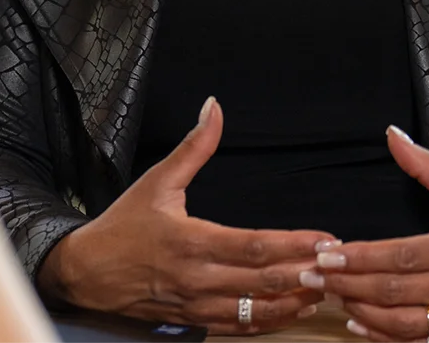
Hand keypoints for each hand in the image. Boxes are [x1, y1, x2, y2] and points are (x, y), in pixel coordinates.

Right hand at [38, 97, 335, 333]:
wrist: (88, 272)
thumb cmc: (124, 224)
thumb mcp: (157, 180)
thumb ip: (193, 147)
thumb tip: (213, 109)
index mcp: (190, 241)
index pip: (253, 247)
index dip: (293, 244)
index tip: (324, 238)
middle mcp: (197, 279)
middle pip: (263, 282)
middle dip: (305, 274)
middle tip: (340, 266)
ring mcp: (198, 306)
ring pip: (257, 311)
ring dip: (296, 301)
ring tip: (329, 289)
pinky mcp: (196, 321)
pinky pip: (241, 328)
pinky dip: (272, 321)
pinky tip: (295, 309)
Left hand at [298, 126, 428, 342]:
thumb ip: (427, 168)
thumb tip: (392, 135)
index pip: (402, 255)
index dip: (361, 257)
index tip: (328, 253)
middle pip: (397, 290)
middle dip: (349, 283)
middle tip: (312, 275)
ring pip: (406, 323)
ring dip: (362, 311)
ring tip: (330, 296)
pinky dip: (387, 337)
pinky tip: (359, 324)